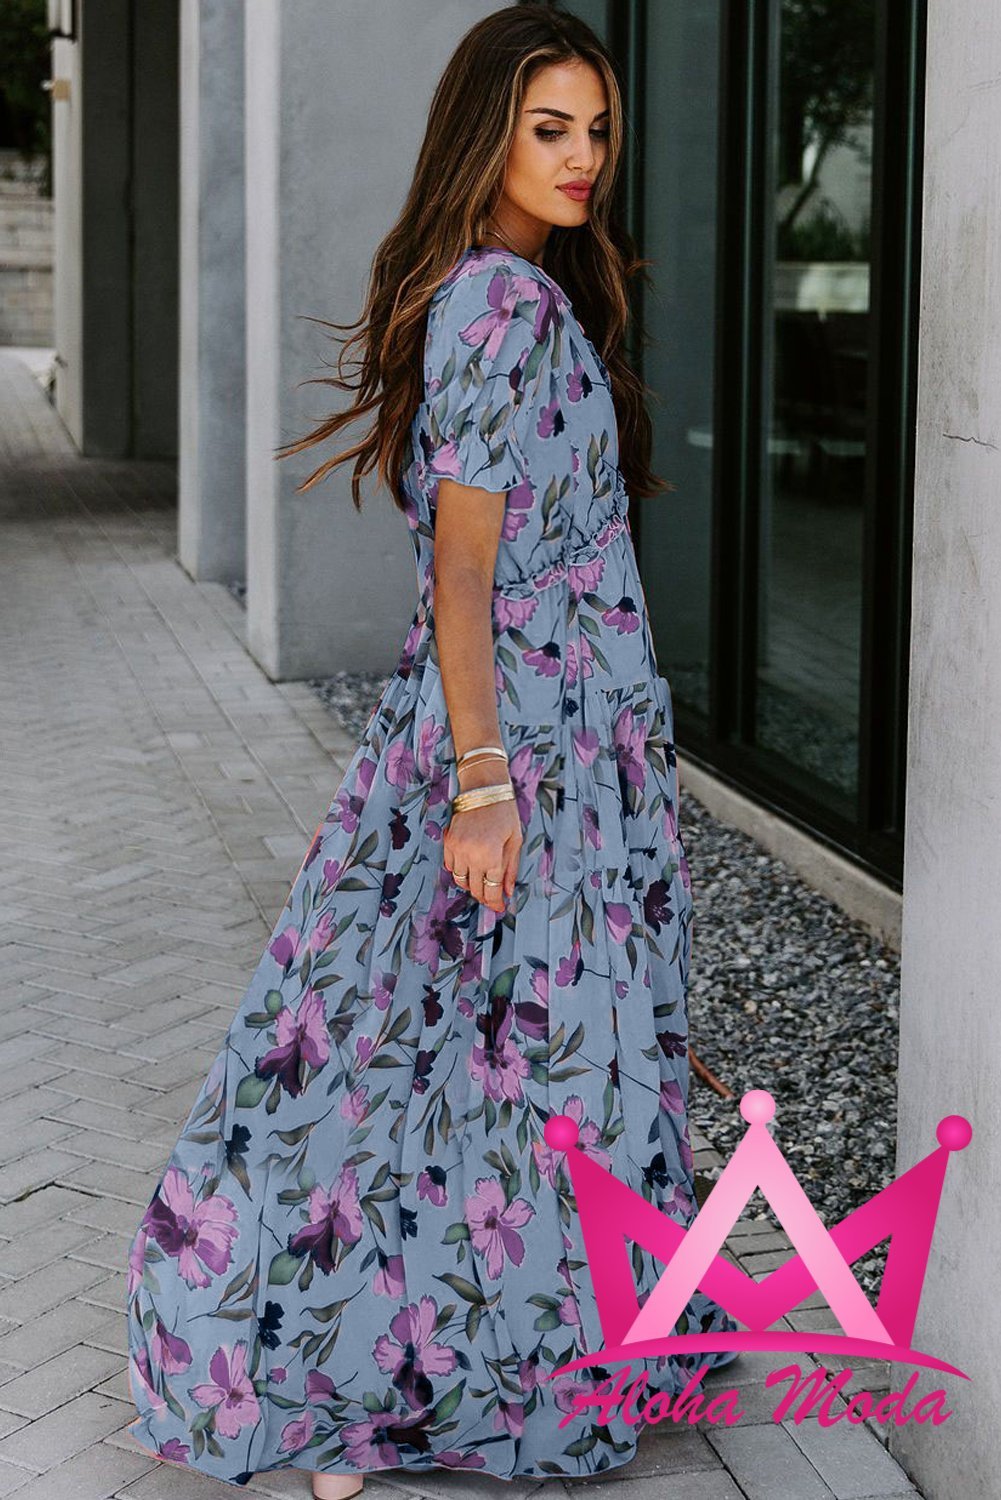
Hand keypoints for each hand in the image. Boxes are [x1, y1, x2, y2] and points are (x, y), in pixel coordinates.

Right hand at [444, 764, 521, 913]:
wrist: (483, 788)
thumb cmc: (504, 812)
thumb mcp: (515, 840)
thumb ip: (510, 869)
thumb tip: (508, 892)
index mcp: (492, 855)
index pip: (492, 889)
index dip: (496, 902)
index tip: (499, 908)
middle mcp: (472, 855)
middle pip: (475, 888)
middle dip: (485, 896)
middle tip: (492, 898)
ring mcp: (457, 849)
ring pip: (461, 881)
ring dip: (472, 885)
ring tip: (482, 882)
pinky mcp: (448, 842)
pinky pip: (451, 867)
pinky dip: (460, 872)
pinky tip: (471, 868)